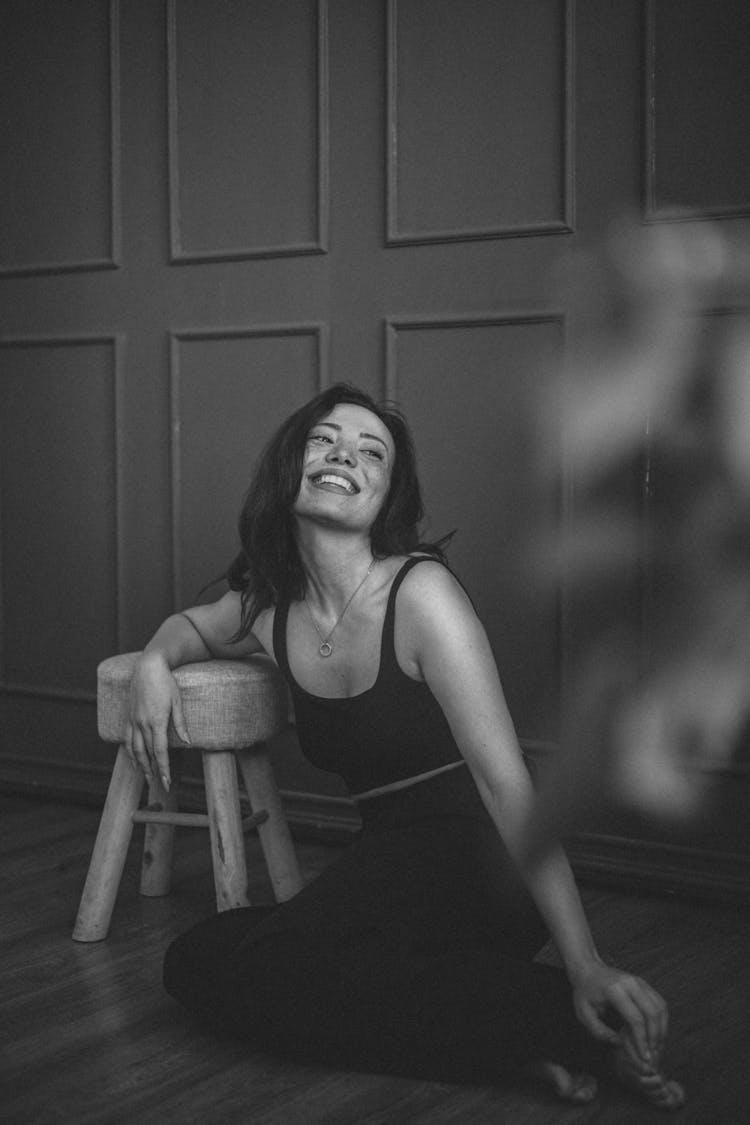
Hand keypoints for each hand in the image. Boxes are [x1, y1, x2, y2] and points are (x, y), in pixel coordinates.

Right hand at [124, 653, 189, 789]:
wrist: (147, 666)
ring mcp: (133, 720)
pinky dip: (129, 752)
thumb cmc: (166, 681)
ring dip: (140, 765)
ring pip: (134, 749)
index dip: (163, 769)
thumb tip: (187, 741)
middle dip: (153, 771)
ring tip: (146, 777)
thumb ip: (180, 723)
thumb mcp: (177, 701)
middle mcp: (142, 723)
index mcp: (157, 721)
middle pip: (147, 754)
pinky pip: (127, 739)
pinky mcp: (128, 716)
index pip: (160, 751)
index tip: (166, 782)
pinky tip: (134, 760)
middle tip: (159, 786)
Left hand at [570, 959, 667, 1067]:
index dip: (642, 1040)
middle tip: (654, 1055)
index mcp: (614, 990)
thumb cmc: (584, 994)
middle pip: (652, 1013)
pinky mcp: (645, 984)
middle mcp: (630, 983)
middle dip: (655, 1037)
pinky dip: (662, 1020)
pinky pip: (660, 1003)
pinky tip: (657, 1034)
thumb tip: (620, 1044)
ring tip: (657, 1047)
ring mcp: (640, 981)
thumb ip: (599, 1032)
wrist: (588, 970)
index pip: (635, 1018)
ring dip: (662, 1029)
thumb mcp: (583, 1014)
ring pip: (660, 1007)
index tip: (644, 1058)